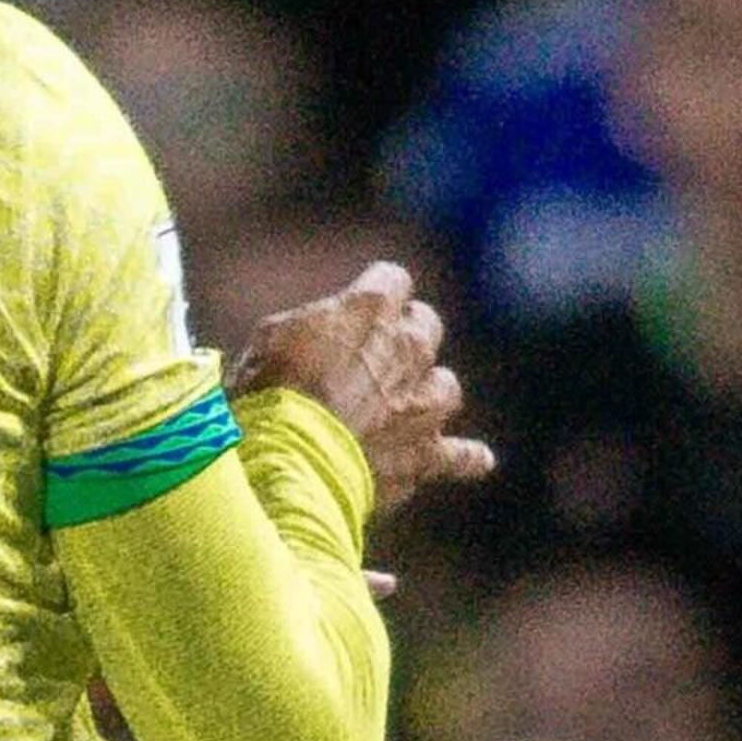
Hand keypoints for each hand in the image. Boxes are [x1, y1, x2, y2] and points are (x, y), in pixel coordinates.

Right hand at [229, 261, 497, 516]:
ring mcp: (424, 403)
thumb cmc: (267, 394)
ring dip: (425, 391)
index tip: (356, 306)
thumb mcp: (270, 338)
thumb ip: (312, 327)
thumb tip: (320, 331)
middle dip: (404, 335)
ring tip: (401, 404)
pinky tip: (475, 460)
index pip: (392, 279)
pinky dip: (465, 457)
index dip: (374, 292)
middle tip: (374, 356)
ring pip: (445, 385)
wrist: (287, 461)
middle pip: (426, 325)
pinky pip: (462, 456)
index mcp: (370, 309)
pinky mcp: (426, 454)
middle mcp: (409, 347)